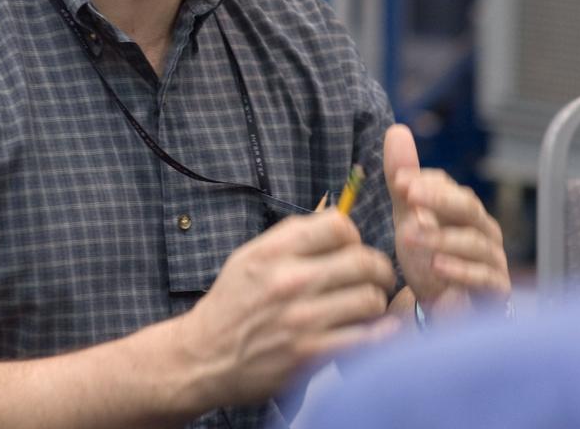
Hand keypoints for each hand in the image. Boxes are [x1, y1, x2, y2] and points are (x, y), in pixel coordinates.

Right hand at [177, 211, 397, 407]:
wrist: (202, 358)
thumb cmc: (231, 304)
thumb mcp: (250, 257)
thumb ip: (292, 237)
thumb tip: (338, 222)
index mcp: (274, 252)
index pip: (338, 226)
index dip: (353, 236)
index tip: (352, 249)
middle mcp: (289, 282)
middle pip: (362, 261)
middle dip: (377, 268)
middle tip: (376, 277)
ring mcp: (301, 320)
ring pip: (370, 299)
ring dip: (375, 302)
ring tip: (366, 306)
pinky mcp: (309, 356)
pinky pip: (364, 338)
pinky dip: (377, 335)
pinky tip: (373, 331)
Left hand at [384, 123, 510, 315]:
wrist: (442, 308)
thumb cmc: (428, 257)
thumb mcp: (409, 217)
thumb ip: (403, 180)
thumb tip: (397, 130)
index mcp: (462, 207)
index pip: (447, 186)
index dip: (424, 182)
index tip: (399, 181)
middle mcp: (482, 228)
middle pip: (467, 206)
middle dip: (438, 199)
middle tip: (408, 195)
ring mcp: (492, 258)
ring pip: (473, 241)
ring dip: (440, 237)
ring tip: (409, 236)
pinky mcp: (495, 289)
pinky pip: (484, 276)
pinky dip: (461, 271)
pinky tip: (437, 267)